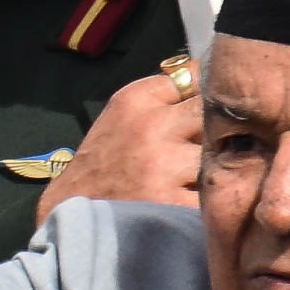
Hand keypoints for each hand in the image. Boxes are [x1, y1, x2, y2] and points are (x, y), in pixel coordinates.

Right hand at [33, 64, 202, 222]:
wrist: (71, 212)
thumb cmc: (103, 161)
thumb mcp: (121, 114)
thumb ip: (161, 96)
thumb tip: (211, 80)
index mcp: (136, 100)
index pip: (195, 77)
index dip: (209, 93)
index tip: (210, 105)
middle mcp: (150, 127)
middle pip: (212, 111)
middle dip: (218, 126)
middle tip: (216, 141)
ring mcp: (162, 166)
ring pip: (218, 152)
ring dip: (217, 162)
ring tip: (204, 172)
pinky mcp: (171, 203)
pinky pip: (211, 192)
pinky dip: (210, 196)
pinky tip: (195, 197)